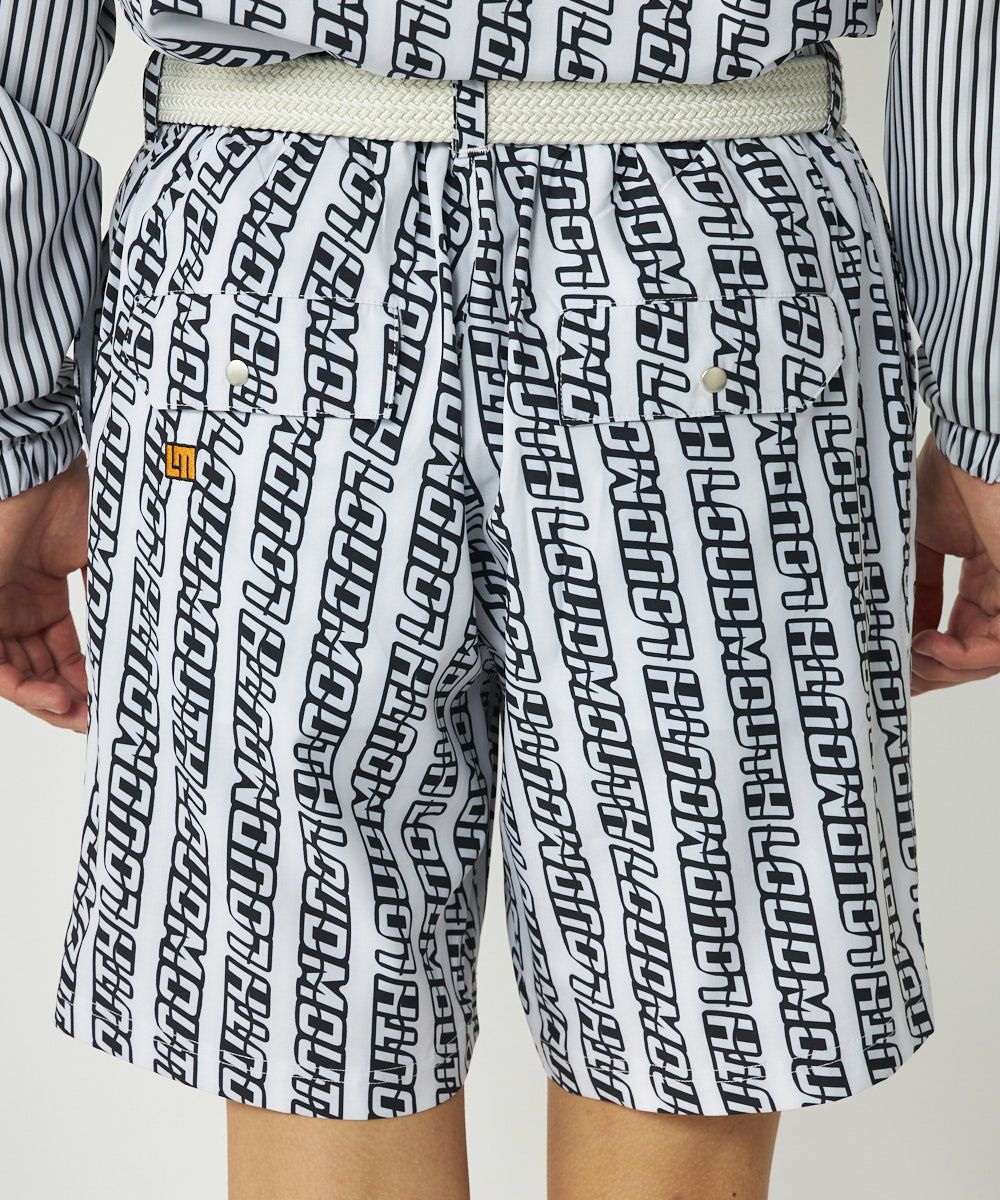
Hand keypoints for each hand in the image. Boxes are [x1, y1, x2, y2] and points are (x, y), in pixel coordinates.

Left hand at [0, 452, 88, 730]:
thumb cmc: (67, 496)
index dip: (87, 678)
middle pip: (39, 671)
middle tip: (98, 718)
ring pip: (16, 675)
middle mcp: (14, 606)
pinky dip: (22, 690)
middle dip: (68, 700)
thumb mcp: (100, 558)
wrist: (35, 469)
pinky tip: (53, 700)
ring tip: (79, 716)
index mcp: (41, 592)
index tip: (115, 697)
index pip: (62, 651)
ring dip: (47, 702)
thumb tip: (142, 637)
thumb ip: (112, 598)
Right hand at [913, 432, 999, 694]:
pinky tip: (927, 645)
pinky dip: (962, 657)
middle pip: (976, 651)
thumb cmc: (949, 471)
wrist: (970, 440)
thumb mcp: (920, 540)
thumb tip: (900, 632)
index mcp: (988, 567)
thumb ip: (915, 588)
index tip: (893, 665)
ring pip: (989, 656)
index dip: (929, 654)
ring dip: (943, 668)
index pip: (965, 630)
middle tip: (898, 673)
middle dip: (933, 671)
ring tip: (910, 658)